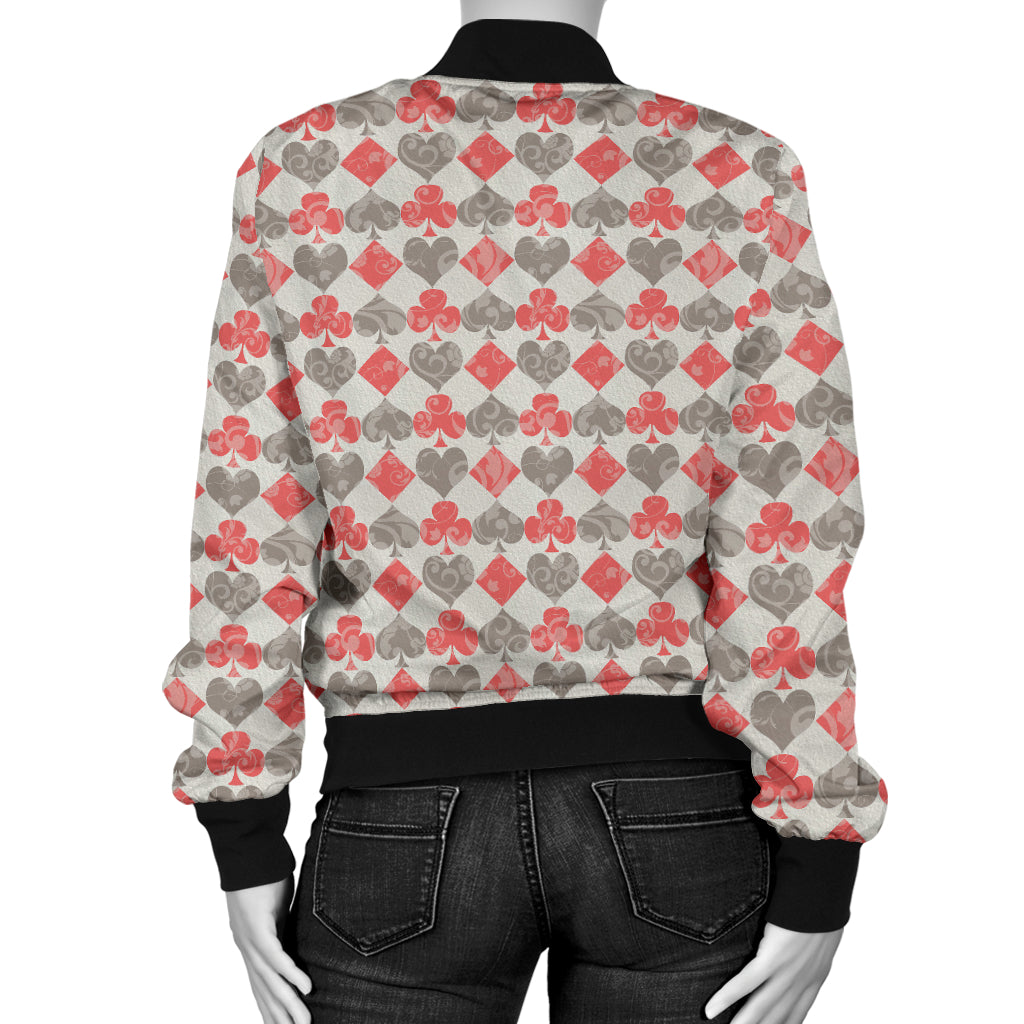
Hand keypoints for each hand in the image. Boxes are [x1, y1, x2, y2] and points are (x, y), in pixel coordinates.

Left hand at [226, 875, 312, 1023]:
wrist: (248, 849)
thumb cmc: (263, 872)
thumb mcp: (276, 906)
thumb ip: (283, 925)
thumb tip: (297, 936)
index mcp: (250, 943)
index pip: (260, 983)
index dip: (270, 1006)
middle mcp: (247, 947)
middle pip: (264, 989)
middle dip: (280, 1015)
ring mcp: (250, 939)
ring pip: (270, 980)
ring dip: (288, 1003)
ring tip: (304, 1022)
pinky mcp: (258, 927)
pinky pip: (276, 956)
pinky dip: (290, 974)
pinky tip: (305, 988)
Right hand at [704, 921, 843, 1022]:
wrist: (823, 896)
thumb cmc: (820, 910)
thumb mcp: (821, 942)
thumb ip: (807, 957)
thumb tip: (793, 956)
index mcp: (814, 980)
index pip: (796, 1015)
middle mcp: (801, 983)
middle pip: (778, 1018)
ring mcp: (787, 973)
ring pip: (760, 1008)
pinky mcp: (773, 959)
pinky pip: (745, 983)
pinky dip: (727, 997)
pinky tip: (712, 1009)